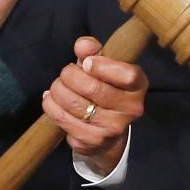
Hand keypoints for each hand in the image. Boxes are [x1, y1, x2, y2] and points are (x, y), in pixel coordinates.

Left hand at [43, 36, 148, 175]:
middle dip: (69, 75)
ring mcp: (112, 129)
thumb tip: (83, 46)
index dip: (102, 66)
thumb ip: (93, 51)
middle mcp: (130, 110)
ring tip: (57, 87)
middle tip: (65, 74)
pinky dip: (51, 107)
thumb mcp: (102, 65)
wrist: (107, 129)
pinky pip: (63, 121)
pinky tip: (53, 102)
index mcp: (138, 86)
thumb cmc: (104, 87)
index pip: (127, 75)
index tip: (86, 63)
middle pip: (93, 88)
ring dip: (57, 90)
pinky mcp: (92, 143)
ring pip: (73, 104)